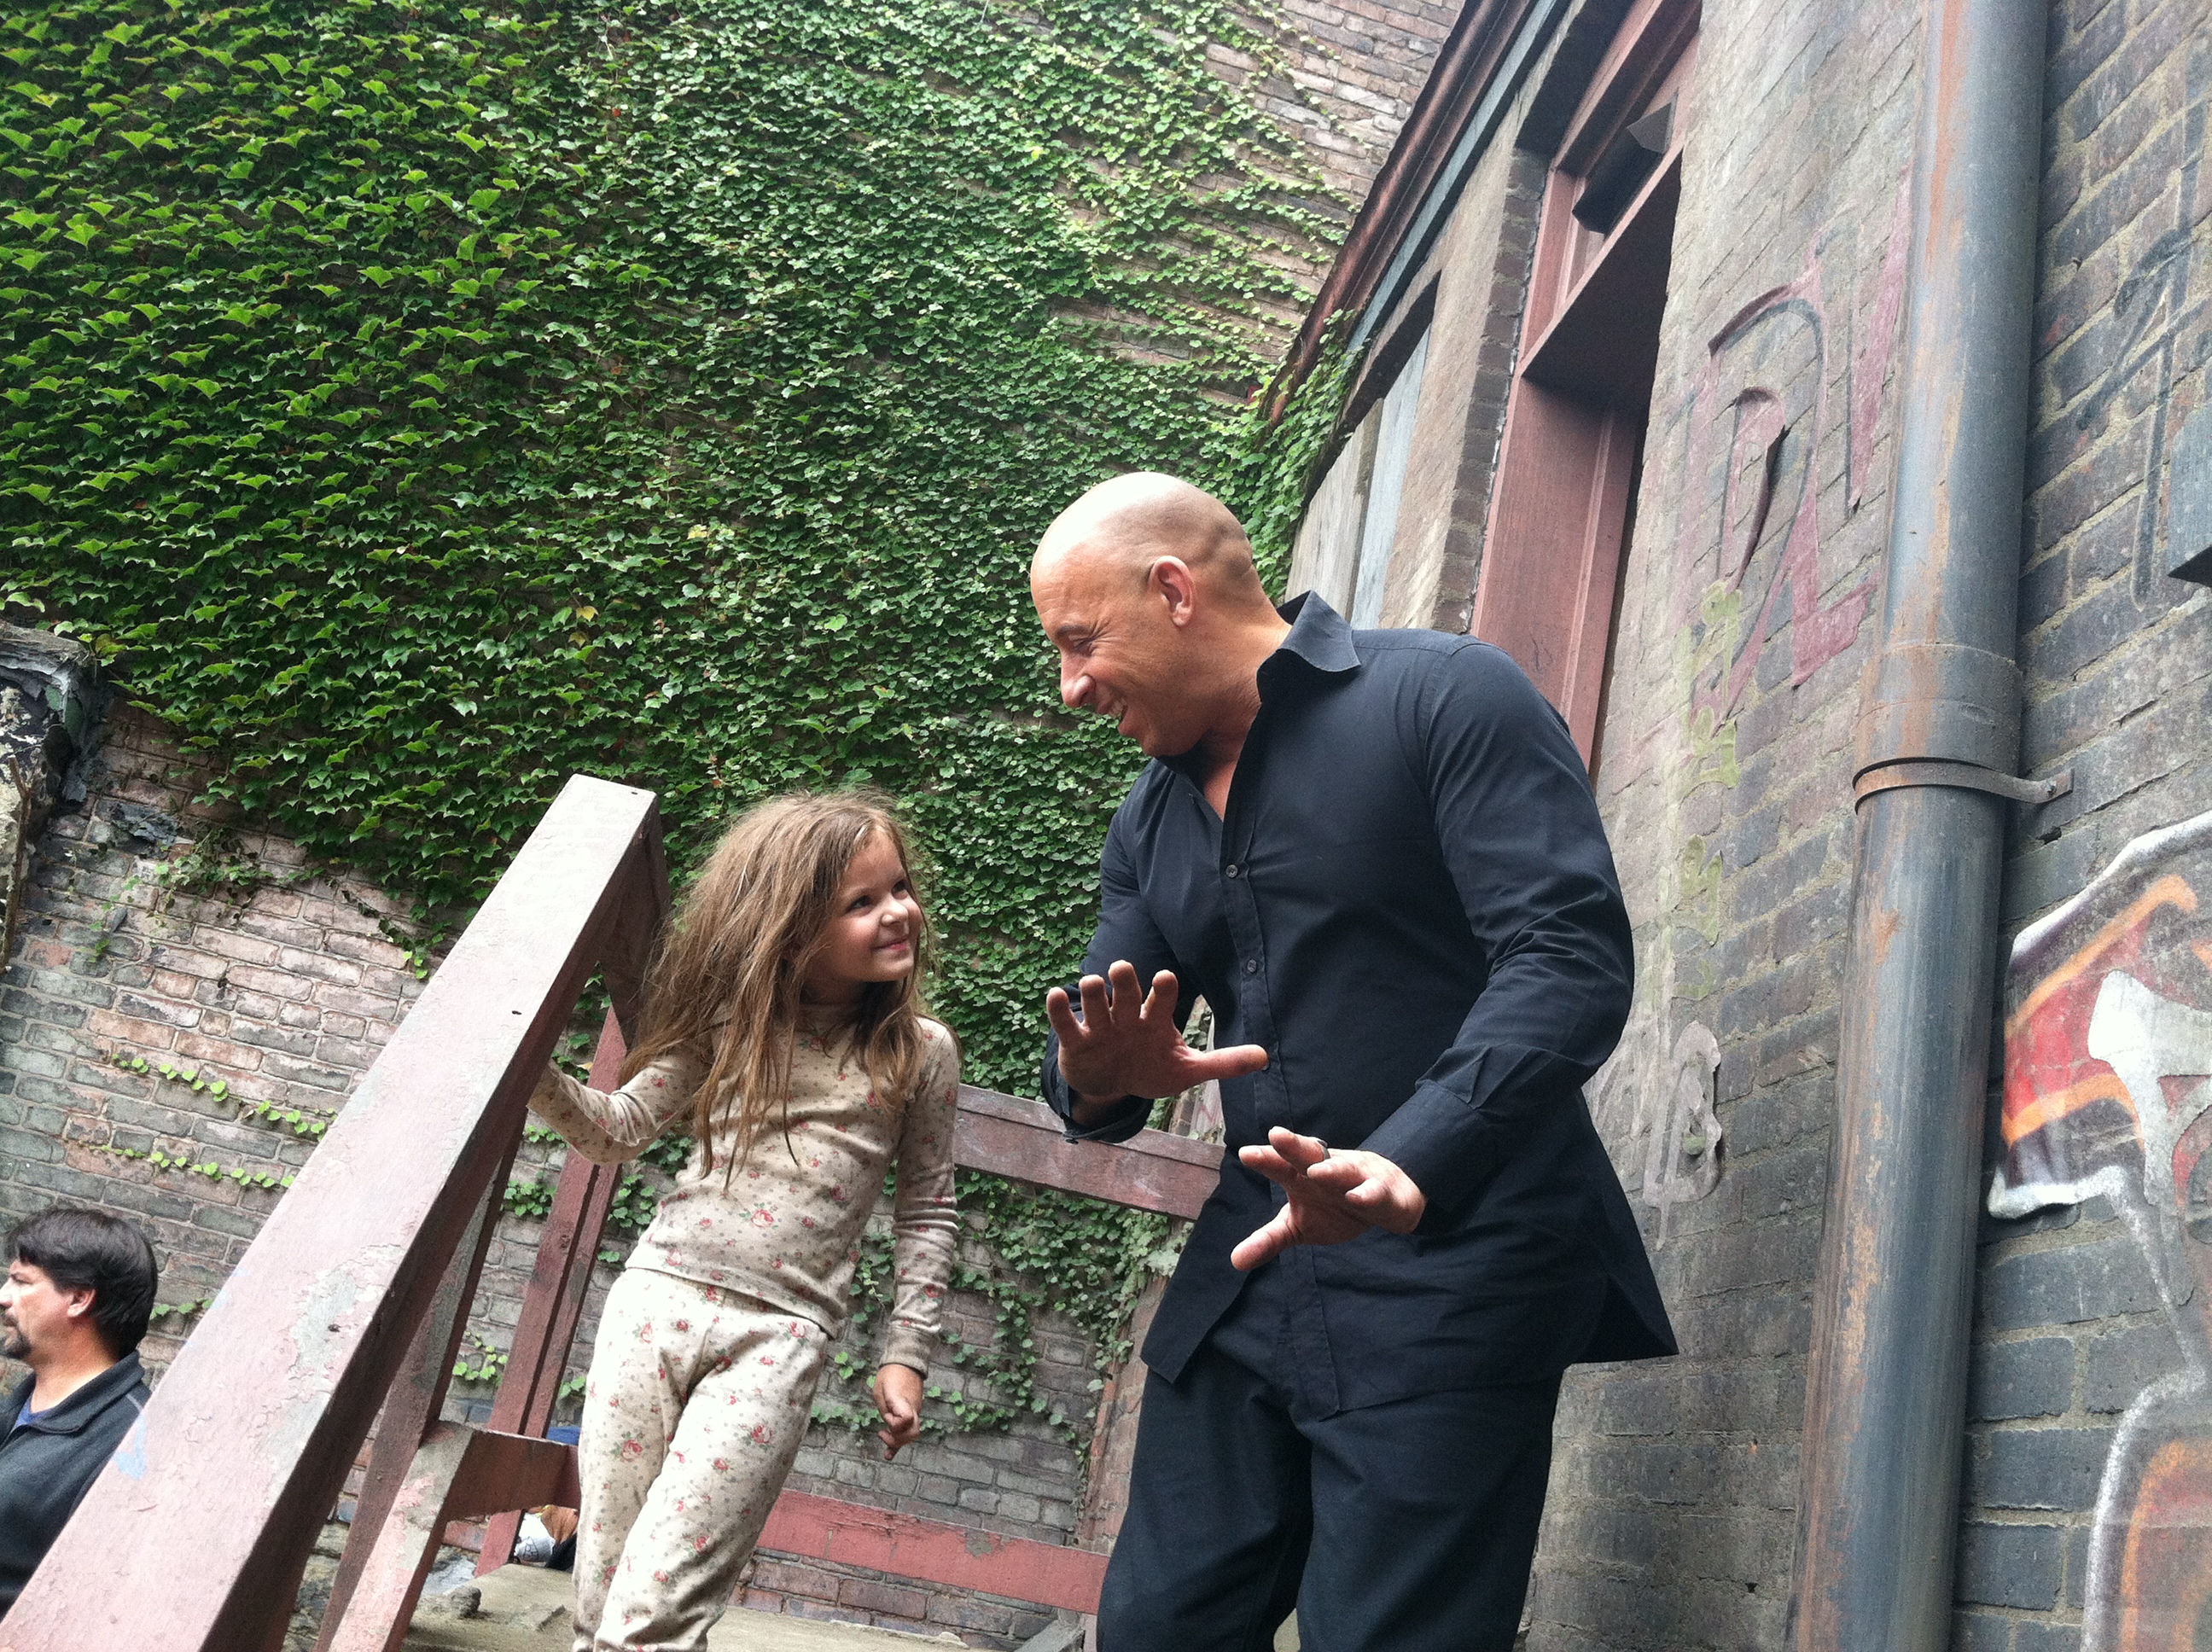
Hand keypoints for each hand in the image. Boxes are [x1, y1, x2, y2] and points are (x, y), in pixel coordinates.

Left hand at [873, 1363, 923, 1459]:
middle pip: (911, 1433)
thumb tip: (888, 1423)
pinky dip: (899, 1444)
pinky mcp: (914, 1411)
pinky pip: (910, 1429)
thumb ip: (885, 1408)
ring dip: (898, 1440)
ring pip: (912, 1433)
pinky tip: (889, 1455)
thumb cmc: (890, 1375)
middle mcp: (913, 1408)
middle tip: (882, 1433)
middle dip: (896, 1439)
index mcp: (903, 1402)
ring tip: (883, 1436)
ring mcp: (915, 1410)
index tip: (885, 1417)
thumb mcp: (880, 1389)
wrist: (906, 1362)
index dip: (894, 1424)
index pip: (906, 1420)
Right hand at [1045, 961, 1268, 1122]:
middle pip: (1125, 990)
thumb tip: (1265, 1057)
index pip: (1162, 998)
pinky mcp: (1076, 1041)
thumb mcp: (1186, 1070)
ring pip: (1094, 1000)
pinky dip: (1058, 1009)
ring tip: (1093, 985)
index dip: (1163, 989)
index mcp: (1154, 1020)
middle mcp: (1127, 1017)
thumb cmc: (1150, 1068)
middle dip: (1125, 980)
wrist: (1112, 1085)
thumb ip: (1222, 1062)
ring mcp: (1100, 1027)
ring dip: (1093, 992)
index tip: (1167, 978)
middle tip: (1123, 969)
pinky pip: (1064, 1022)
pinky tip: (1054, 995)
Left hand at [1230, 1126, 1426, 1269]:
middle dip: (1292, 1146)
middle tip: (1275, 1135)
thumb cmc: (1333, 1206)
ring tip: (1316, 1171)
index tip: (1246, 1154)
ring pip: (1343, 1169)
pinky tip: (1357, 1197)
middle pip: (1308, 1155)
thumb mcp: (1298, 1226)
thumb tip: (1235, 1261)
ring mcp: (1355, 1178)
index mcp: (1301, 1176)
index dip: (1266, 1159)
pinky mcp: (1381, 1193)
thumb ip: (1268, 1239)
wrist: (1386, 1200)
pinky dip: (1368, 1194)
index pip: (1281, 1165)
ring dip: (1331, 1169)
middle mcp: (1326, 1170)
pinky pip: (1375, 1193)